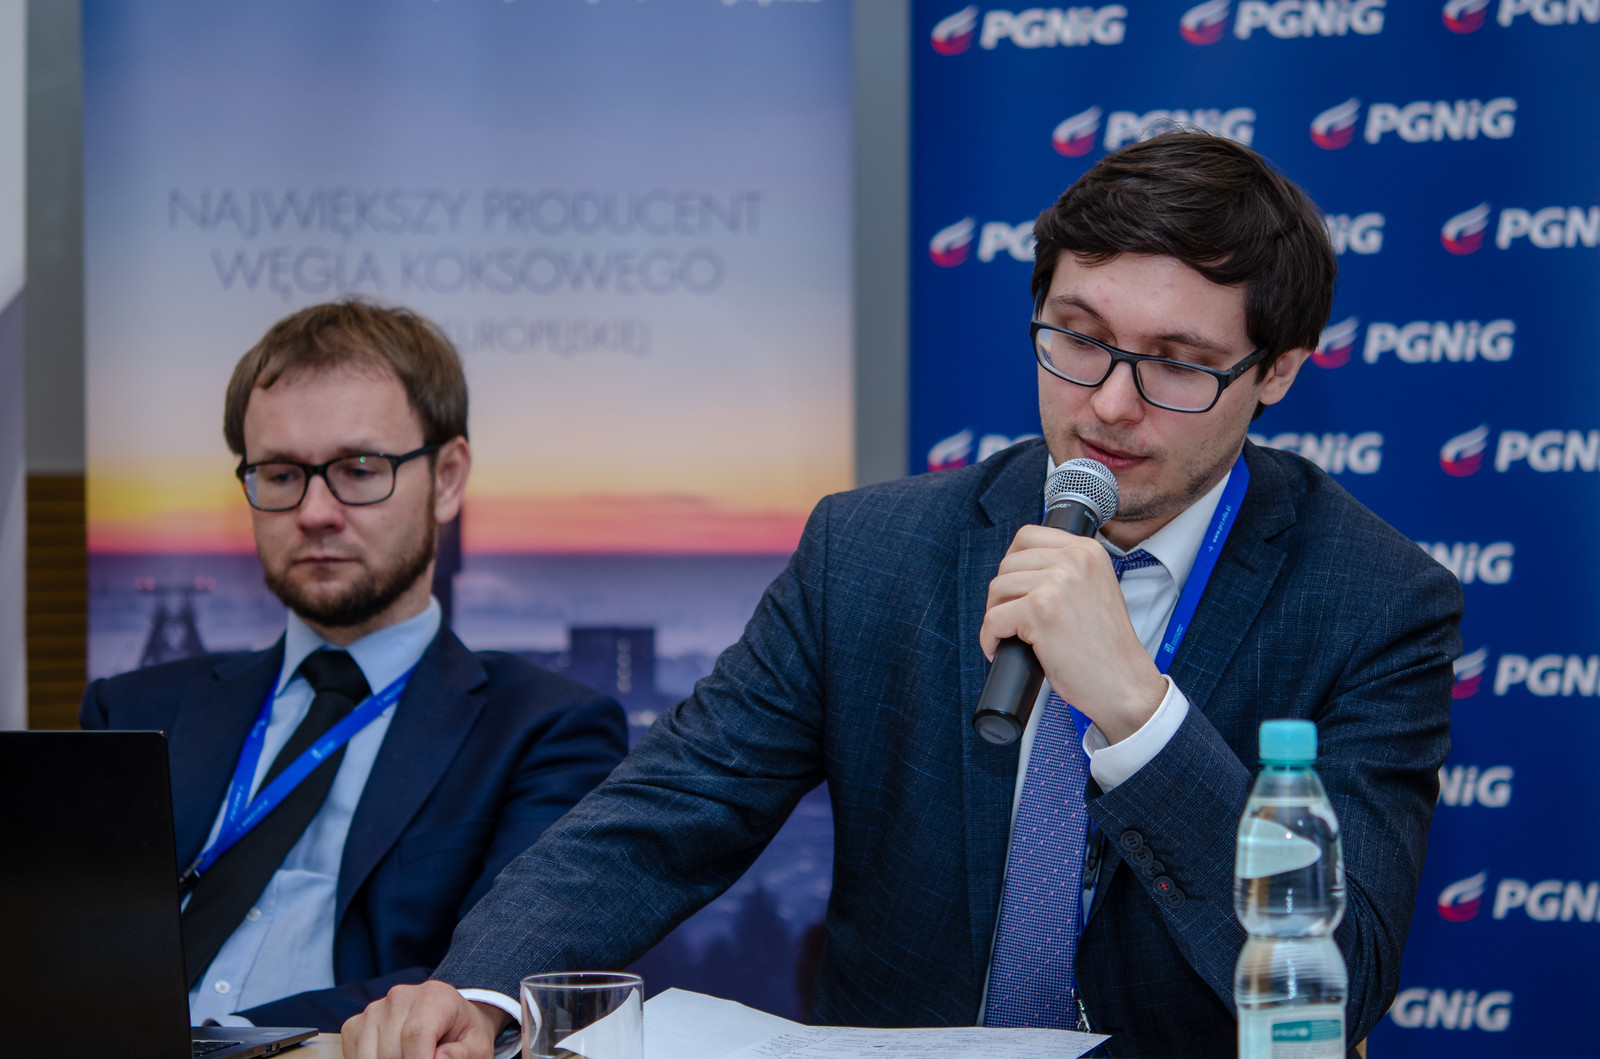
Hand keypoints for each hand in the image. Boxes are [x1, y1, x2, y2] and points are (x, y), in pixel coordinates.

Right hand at [342, 980, 508, 1058]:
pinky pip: (354, 1055)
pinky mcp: (356, 1024)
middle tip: (427, 1058)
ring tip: (411, 1056)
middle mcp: (399, 998)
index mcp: (434, 997)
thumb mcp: (476, 1046)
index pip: (415, 1034)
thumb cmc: (461, 1034)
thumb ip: (463, 1055)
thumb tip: (438, 1057)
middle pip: (391, 1052)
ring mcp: (374, 1010)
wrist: (449, 1016)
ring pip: (370, 1057)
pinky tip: (394, 1057)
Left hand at [980, 525, 1166, 743]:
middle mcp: (1074, 559)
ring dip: (995, 614)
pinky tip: (999, 649)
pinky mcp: (1040, 611)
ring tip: (1008, 635)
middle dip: (1002, 594)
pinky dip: (989, 637)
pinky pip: (993, 618)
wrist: (1123, 681)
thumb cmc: (1106, 646)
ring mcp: (1057, 583)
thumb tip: (1018, 569)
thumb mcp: (1094, 589)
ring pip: (997, 588)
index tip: (1013, 588)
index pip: (1027, 536)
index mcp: (1087, 550)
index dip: (1012, 563)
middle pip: (1008, 563)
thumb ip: (1065, 571)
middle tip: (1010, 619)